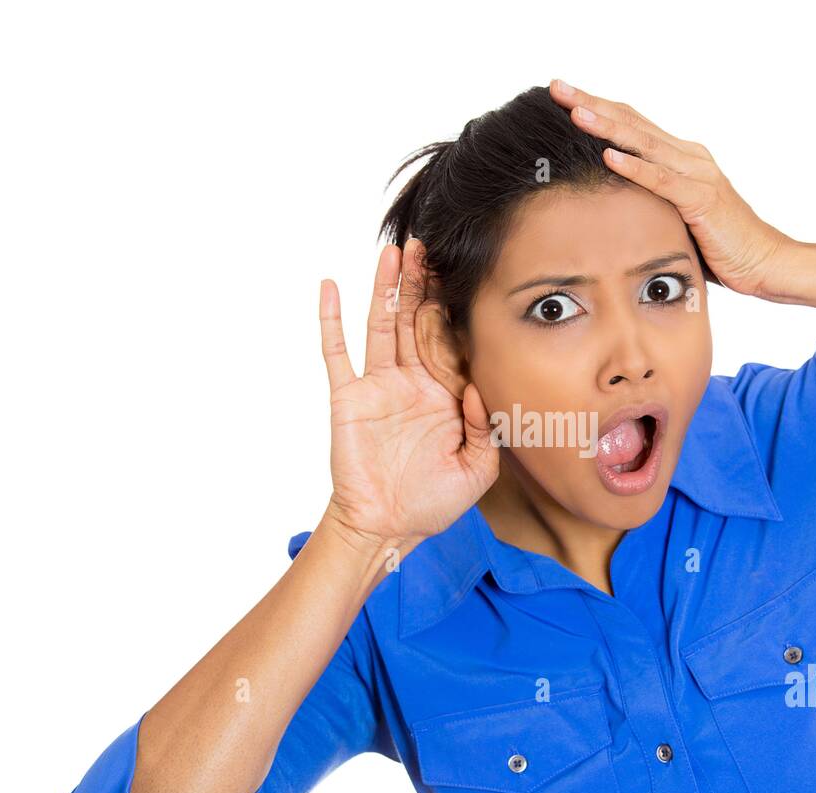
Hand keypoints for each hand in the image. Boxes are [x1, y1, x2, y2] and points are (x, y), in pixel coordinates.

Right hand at [317, 239, 498, 547]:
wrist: (387, 526)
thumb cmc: (433, 502)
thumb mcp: (478, 469)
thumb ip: (484, 428)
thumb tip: (477, 386)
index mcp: (444, 394)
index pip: (450, 340)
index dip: (453, 307)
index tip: (462, 270)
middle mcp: (412, 382)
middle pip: (416, 320)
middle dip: (422, 282)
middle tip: (426, 243)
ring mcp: (378, 386)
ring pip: (382, 324)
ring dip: (387, 287)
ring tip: (394, 251)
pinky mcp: (348, 397)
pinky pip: (337, 353)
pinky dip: (331, 319)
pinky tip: (331, 287)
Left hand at [549, 78, 794, 299]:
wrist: (764, 262)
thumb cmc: (720, 245)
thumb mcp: (675, 216)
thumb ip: (650, 200)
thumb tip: (610, 202)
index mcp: (681, 156)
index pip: (633, 123)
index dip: (599, 106)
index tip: (563, 94)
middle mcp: (689, 156)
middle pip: (633, 122)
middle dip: (593, 104)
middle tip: (558, 87)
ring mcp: (698, 175)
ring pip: (645, 143)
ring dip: (607, 127)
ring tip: (575, 112)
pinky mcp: (702, 200)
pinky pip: (663, 181)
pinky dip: (635, 167)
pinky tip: (608, 156)